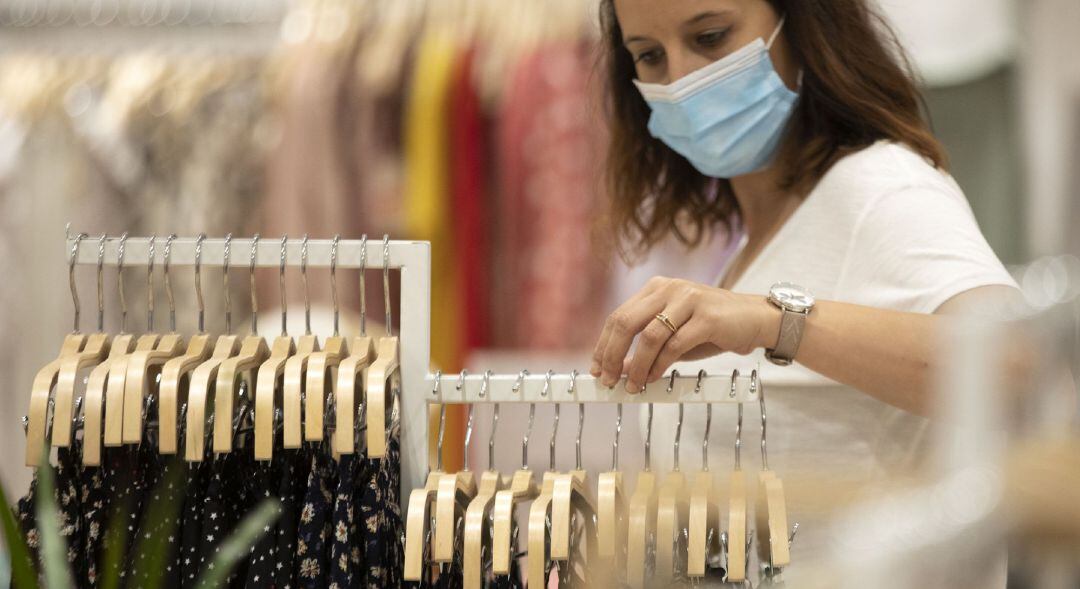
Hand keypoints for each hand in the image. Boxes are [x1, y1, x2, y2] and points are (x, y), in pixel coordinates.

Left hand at [590, 277, 779, 392]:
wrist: (757, 320)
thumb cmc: (713, 329)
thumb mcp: (674, 336)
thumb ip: (646, 348)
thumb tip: (617, 369)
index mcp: (656, 289)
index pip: (619, 316)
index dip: (603, 344)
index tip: (597, 368)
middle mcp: (669, 289)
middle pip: (626, 322)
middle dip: (612, 354)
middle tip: (607, 379)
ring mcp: (688, 300)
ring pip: (649, 336)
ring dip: (636, 365)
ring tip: (632, 385)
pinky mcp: (707, 317)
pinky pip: (674, 344)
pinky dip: (659, 365)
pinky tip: (653, 377)